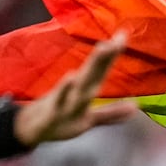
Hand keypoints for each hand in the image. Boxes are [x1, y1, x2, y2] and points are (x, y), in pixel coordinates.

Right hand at [15, 32, 134, 146]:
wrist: (31, 130)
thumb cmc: (61, 120)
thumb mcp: (89, 119)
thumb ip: (110, 113)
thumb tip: (135, 108)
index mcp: (86, 90)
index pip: (102, 70)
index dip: (114, 55)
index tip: (124, 34)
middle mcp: (78, 91)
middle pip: (95, 70)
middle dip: (108, 54)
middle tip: (120, 36)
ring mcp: (65, 98)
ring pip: (82, 81)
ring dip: (93, 65)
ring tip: (104, 48)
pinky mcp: (53, 110)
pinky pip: (60, 98)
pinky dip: (65, 88)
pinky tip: (71, 76)